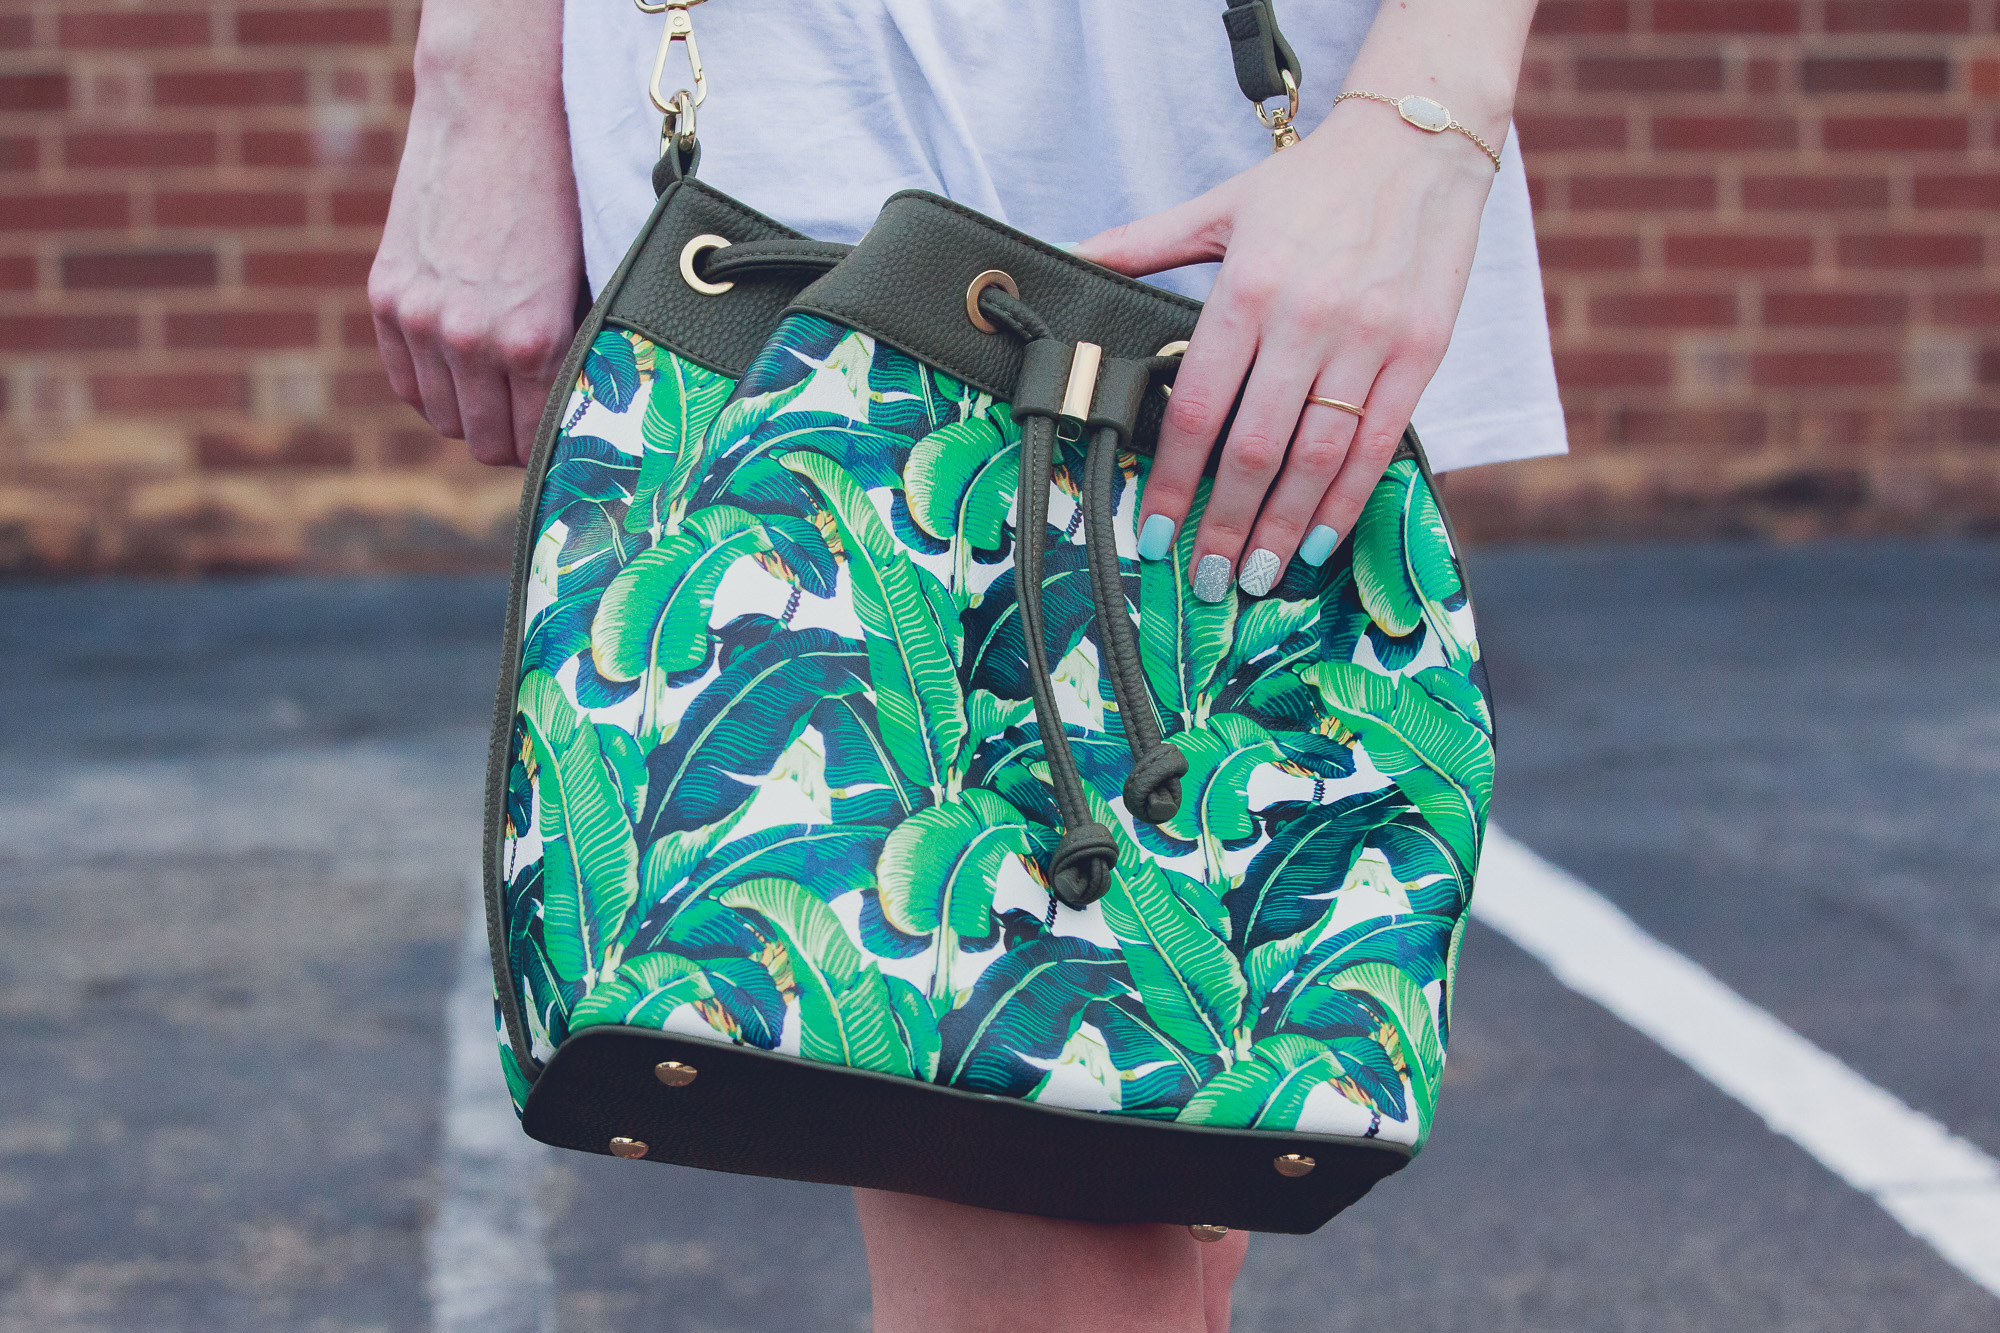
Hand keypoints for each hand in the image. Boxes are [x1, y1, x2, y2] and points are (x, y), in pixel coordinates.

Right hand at [369, 1, 579, 467]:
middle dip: (511, 444)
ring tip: (497, 400)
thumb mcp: (584, 282)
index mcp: (533, 340)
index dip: (552, 455)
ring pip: (442, 419)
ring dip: (470, 418)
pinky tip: (458, 372)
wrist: (495, 113)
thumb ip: (576, 351)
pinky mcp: (386, 293)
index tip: (562, 449)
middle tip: (530, 430)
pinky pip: (403, 380)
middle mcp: (471, 338)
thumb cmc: (561, 194)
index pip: (537, 443)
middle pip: (484, 443)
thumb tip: (588, 413)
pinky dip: (430, 386)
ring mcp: (420, 318)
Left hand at [1073, 102, 1497, 597]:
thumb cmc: (1309, 184)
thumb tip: (1064, 258)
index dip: (1172, 481)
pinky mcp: (1420, 351)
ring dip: (1284, 527)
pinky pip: (1379, 443)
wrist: (1418, 143)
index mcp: (1249, 289)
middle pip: (1256, 448)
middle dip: (1224, 523)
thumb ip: (1140, 244)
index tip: (1154, 535)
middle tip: (1203, 579)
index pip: (1196, 408)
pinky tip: (1319, 541)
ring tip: (1254, 575)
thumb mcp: (1217, 207)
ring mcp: (1370, 339)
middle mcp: (1309, 318)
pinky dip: (1349, 500)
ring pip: (1319, 457)